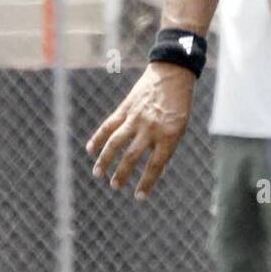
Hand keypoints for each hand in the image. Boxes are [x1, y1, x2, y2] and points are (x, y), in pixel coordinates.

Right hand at [86, 61, 194, 199]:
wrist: (173, 74)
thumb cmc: (179, 105)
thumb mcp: (180, 128)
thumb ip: (166, 147)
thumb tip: (157, 171)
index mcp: (169, 135)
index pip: (156, 165)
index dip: (147, 183)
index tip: (139, 197)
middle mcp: (151, 128)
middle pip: (132, 156)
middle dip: (122, 174)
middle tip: (115, 186)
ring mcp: (136, 117)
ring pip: (116, 142)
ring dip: (105, 160)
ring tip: (98, 174)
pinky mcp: (126, 108)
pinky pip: (109, 125)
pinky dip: (98, 138)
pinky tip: (90, 150)